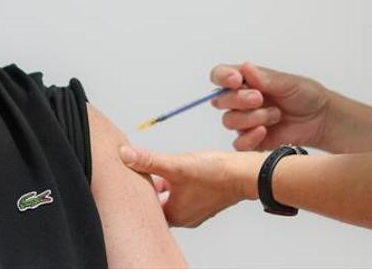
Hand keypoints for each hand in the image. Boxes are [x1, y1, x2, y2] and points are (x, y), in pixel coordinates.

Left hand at [119, 145, 262, 227]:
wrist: (246, 174)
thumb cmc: (215, 174)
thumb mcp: (176, 165)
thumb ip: (149, 160)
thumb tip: (125, 154)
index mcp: (175, 215)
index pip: (147, 209)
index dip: (137, 193)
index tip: (130, 179)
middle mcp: (185, 217)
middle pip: (158, 204)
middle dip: (149, 188)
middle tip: (142, 172)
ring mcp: (196, 210)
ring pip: (172, 198)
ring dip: (164, 185)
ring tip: (159, 169)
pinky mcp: (206, 200)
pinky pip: (185, 194)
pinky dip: (178, 184)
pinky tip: (180, 170)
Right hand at [211, 62, 330, 150]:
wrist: (321, 119)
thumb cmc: (305, 95)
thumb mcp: (288, 83)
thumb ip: (265, 78)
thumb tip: (245, 68)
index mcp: (245, 81)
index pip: (220, 75)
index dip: (222, 77)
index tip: (236, 80)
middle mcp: (240, 100)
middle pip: (220, 100)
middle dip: (238, 99)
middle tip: (259, 98)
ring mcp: (245, 121)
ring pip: (229, 121)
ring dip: (250, 118)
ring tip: (275, 115)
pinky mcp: (252, 141)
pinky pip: (238, 143)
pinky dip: (249, 138)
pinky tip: (264, 131)